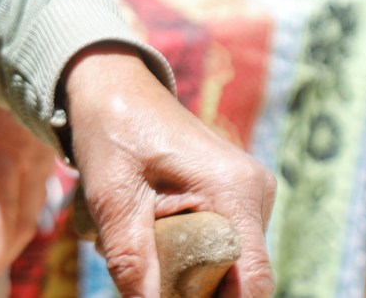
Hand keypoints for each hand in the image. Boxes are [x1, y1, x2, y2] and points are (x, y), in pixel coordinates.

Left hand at [0, 63, 58, 291]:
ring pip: (29, 211)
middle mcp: (30, 156)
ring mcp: (41, 155)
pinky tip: (6, 232)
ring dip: (8, 242)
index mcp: (7, 142)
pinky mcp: (43, 150)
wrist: (42, 27)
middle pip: (17, 220)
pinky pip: (34, 194)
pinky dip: (17, 219)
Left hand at [63, 48, 275, 297]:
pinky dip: (191, 248)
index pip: (252, 279)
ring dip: (189, 267)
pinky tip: (154, 227)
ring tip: (141, 238)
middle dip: (194, 286)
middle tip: (145, 267)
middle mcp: (255, 189)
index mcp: (234, 187)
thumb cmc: (110, 131)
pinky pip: (224, 241)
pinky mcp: (237, 194)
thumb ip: (132, 261)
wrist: (112, 87)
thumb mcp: (112, 197)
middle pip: (239, 275)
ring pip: (230, 261)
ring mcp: (250, 191)